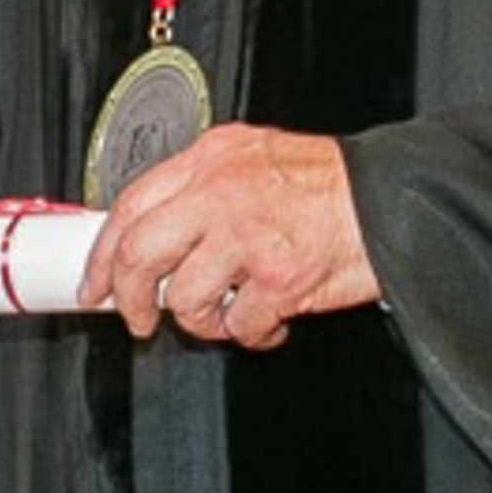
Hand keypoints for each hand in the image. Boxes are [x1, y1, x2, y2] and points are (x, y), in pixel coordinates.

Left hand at [81, 123, 380, 347]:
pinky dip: (253, 334)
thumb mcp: (255, 159)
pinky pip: (241, 325)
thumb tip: (153, 233)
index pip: (130, 205)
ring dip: (203, 320)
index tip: (94, 283)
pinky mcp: (280, 279)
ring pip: (187, 300)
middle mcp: (224, 191)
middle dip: (129, 299)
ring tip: (230, 311)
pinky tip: (269, 319)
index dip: (103, 254)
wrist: (397, 199)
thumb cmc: (331, 186)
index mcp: (212, 158)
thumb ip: (203, 187)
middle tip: (137, 317)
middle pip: (139, 254)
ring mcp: (250, 236)